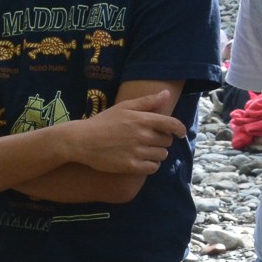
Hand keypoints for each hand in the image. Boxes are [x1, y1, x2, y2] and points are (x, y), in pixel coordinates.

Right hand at [67, 89, 185, 174]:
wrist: (81, 141)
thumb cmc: (102, 122)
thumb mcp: (123, 107)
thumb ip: (147, 101)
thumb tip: (166, 93)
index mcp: (142, 119)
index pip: (172, 125)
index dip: (180, 129)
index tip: (180, 133)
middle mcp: (142, 135)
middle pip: (167, 141)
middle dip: (162, 140)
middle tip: (150, 140)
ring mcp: (137, 152)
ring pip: (162, 155)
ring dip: (157, 153)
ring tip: (145, 151)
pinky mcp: (131, 166)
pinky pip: (153, 167)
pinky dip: (151, 165)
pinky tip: (142, 161)